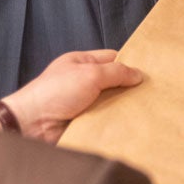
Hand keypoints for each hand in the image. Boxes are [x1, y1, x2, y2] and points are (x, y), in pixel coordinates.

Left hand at [0, 49, 143, 143]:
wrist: (32, 125)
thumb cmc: (55, 92)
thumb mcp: (90, 74)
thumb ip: (117, 72)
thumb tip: (138, 75)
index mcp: (82, 63)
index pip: (112, 58)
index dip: (129, 63)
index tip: (150, 71)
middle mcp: (83, 81)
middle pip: (114, 82)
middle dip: (129, 88)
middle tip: (152, 93)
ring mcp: (83, 103)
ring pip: (111, 103)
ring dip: (122, 107)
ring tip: (144, 110)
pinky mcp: (83, 122)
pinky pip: (104, 120)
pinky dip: (114, 122)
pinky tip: (129, 124)